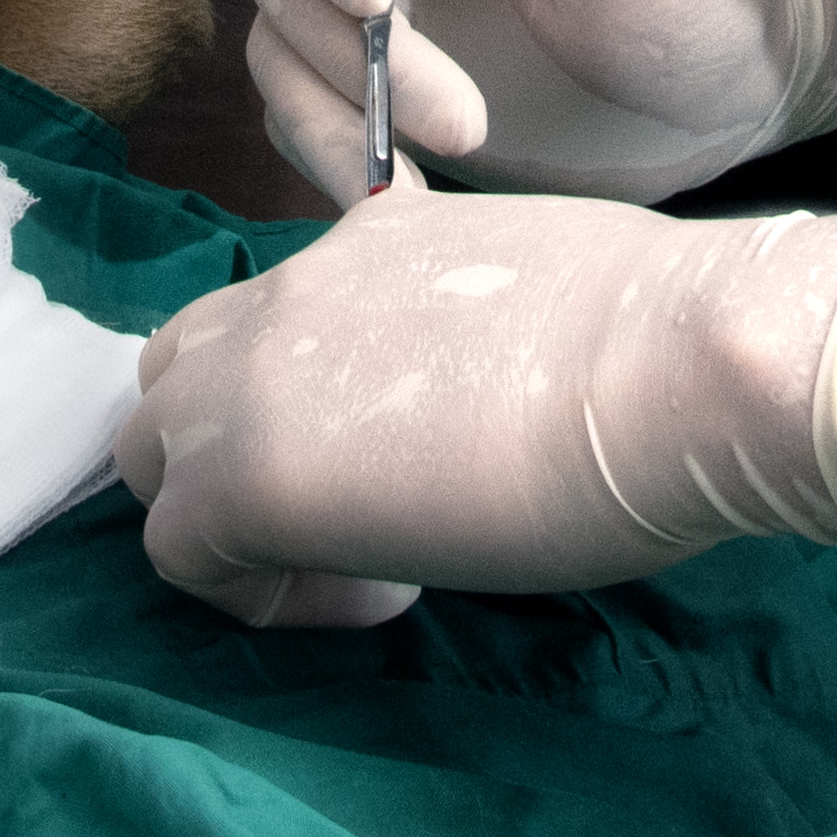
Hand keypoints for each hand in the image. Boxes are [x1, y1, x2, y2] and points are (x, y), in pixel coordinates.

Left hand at [116, 189, 836, 627]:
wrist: (683, 361)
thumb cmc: (670, 346)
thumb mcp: (550, 306)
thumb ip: (474, 342)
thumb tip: (484, 403)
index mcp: (373, 238)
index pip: (273, 318)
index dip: (317, 404)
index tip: (418, 459)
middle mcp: (296, 287)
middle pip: (179, 373)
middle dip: (238, 453)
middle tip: (365, 518)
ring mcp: (254, 372)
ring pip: (154, 453)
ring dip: (231, 517)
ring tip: (361, 564)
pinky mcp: (241, 472)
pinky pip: (180, 553)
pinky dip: (259, 594)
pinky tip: (380, 598)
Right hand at [233, 0, 836, 205]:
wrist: (729, 97)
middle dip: (348, 46)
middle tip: (463, 118)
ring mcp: (382, 18)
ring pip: (280, 49)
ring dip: (336, 113)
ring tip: (437, 168)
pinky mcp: (385, 102)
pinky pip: (307, 122)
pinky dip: (337, 159)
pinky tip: (408, 201)